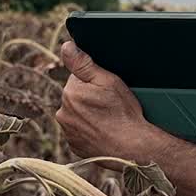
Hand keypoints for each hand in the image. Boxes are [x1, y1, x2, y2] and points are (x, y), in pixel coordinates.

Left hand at [54, 40, 152, 166]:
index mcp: (70, 93)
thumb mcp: (108, 81)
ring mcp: (68, 132)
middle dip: (90, 99)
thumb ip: (84, 63)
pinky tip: (105, 131)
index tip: (107, 92)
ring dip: (89, 115)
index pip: (78, 79)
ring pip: (78, 116)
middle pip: (77, 97)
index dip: (95, 82)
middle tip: (111, 106)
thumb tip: (66, 47)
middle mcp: (63, 113)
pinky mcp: (75, 146)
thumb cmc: (123, 114)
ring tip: (109, 120)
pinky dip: (90, 131)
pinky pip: (81, 133)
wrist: (132, 149)